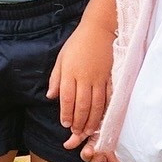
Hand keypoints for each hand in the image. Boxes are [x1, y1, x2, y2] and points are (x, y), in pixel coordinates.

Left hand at [47, 15, 113, 146]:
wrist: (99, 29)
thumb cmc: (77, 43)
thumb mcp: (61, 58)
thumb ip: (56, 78)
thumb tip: (51, 96)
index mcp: (70, 73)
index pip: (67, 98)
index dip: (66, 114)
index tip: (65, 125)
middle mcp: (85, 77)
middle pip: (82, 105)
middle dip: (78, 122)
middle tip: (75, 133)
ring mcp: (99, 78)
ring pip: (96, 105)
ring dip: (91, 120)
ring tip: (87, 131)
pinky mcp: (110, 77)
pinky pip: (108, 97)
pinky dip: (105, 110)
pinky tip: (102, 119)